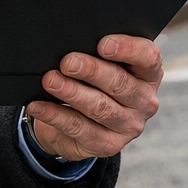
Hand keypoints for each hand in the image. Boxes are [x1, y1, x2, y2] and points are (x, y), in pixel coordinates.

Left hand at [26, 34, 162, 160]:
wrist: (82, 119)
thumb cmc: (95, 82)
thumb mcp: (104, 64)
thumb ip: (98, 53)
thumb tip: (73, 43)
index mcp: (149, 74)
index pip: (148, 58)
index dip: (128, 49)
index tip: (103, 44)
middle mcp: (144, 101)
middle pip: (120, 83)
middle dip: (91, 71)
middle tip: (68, 62)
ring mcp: (129, 126)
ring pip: (99, 107)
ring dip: (72, 93)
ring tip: (50, 81)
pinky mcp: (108, 144)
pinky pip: (79, 128)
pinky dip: (55, 115)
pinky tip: (39, 106)